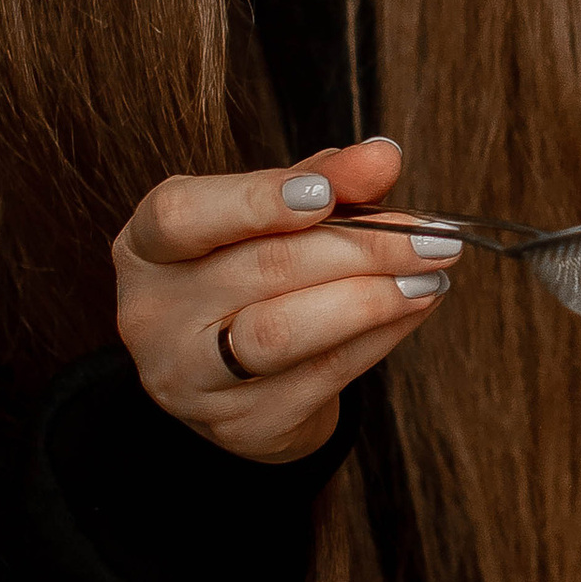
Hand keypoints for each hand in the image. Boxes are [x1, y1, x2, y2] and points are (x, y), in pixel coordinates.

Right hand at [112, 136, 456, 466]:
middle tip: (431, 235)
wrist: (234, 379)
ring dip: (372, 299)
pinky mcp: (242, 425)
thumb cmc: (250, 274)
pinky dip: (379, 338)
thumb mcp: (274, 216)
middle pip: (261, 269)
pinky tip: (414, 308)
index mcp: (149, 247)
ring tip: (429, 275)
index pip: (183, 216)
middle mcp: (153, 315)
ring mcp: (191, 378)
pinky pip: (321, 376)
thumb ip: (324, 180)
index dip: (256, 200)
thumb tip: (382, 156)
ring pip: (285, 332)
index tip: (328, 192)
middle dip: (361, 245)